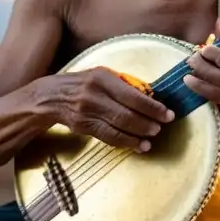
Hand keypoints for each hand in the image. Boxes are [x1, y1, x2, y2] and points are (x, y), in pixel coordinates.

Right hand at [57, 67, 174, 151]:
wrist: (52, 96)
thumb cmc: (84, 84)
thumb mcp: (101, 75)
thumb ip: (123, 85)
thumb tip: (152, 97)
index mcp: (102, 77)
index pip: (132, 95)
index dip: (152, 107)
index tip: (168, 114)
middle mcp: (94, 94)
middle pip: (126, 113)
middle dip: (147, 123)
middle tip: (161, 128)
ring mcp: (87, 111)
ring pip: (117, 127)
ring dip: (137, 135)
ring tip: (151, 140)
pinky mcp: (83, 126)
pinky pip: (108, 136)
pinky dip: (124, 142)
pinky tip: (137, 145)